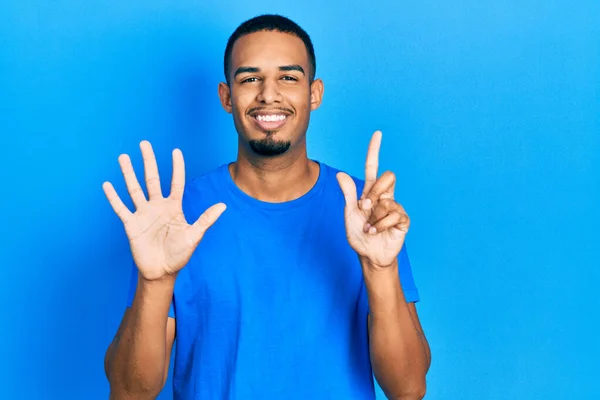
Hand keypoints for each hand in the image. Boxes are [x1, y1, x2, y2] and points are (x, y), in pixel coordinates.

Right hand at [102, 141, 225, 280]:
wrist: (162, 271)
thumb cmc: (179, 254)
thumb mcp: (194, 236)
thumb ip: (206, 219)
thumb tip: (223, 206)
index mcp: (174, 207)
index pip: (175, 182)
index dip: (176, 167)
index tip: (175, 151)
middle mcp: (158, 206)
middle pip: (152, 179)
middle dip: (148, 161)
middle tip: (144, 143)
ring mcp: (143, 214)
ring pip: (134, 189)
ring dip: (128, 173)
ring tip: (123, 157)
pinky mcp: (131, 224)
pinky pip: (121, 208)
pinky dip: (114, 197)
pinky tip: (107, 184)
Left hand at [336, 131, 409, 268]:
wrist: (369, 255)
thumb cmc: (359, 234)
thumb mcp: (349, 213)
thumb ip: (348, 194)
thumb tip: (340, 174)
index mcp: (370, 192)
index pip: (373, 167)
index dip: (374, 150)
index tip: (377, 133)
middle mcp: (384, 196)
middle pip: (388, 177)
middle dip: (374, 192)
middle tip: (365, 209)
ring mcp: (395, 207)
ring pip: (387, 199)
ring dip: (374, 217)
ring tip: (370, 228)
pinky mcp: (402, 219)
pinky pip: (393, 214)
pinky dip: (380, 225)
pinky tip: (377, 232)